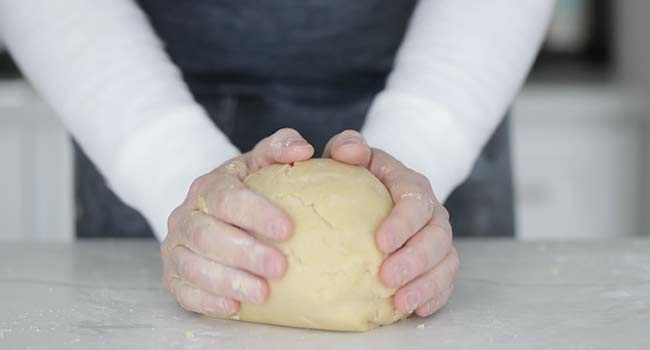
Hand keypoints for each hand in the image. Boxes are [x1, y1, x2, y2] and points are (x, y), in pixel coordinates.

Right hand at [161, 128, 313, 316]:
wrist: (214, 211)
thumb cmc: (249, 187)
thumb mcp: (262, 161)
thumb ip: (283, 147)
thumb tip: (303, 149)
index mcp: (209, 186)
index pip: (226, 197)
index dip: (255, 213)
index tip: (288, 229)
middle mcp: (186, 216)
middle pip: (208, 236)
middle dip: (245, 253)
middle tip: (281, 267)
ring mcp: (176, 248)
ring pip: (194, 266)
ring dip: (229, 281)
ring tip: (263, 293)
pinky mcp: (174, 277)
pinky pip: (184, 292)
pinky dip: (207, 301)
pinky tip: (234, 308)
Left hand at [323, 130, 458, 316]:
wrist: (376, 190)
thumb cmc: (357, 174)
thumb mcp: (349, 153)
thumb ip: (347, 145)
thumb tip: (349, 152)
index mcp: (410, 184)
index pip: (415, 200)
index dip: (403, 222)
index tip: (380, 243)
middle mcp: (431, 211)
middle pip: (436, 235)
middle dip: (415, 259)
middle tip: (387, 278)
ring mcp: (437, 237)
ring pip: (446, 261)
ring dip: (426, 283)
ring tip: (400, 301)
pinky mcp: (438, 261)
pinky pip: (446, 280)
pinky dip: (435, 295)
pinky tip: (417, 310)